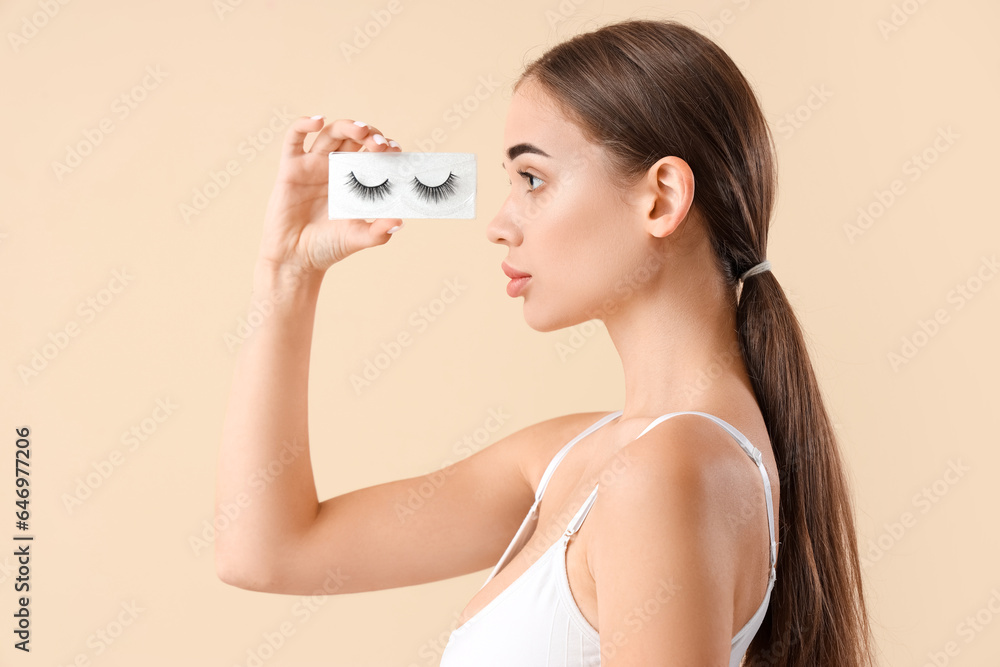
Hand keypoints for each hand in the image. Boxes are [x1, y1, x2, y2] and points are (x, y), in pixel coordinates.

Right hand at [257, 116, 402, 277]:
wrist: (295, 259)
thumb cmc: (327, 248)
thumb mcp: (357, 238)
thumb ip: (378, 232)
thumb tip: (399, 221)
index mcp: (354, 181)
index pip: (372, 154)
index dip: (385, 147)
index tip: (396, 151)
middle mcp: (335, 169)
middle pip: (354, 139)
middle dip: (370, 135)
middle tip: (380, 144)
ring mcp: (313, 166)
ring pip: (330, 134)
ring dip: (347, 127)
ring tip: (362, 131)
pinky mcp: (291, 168)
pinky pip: (294, 138)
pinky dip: (304, 124)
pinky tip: (318, 121)